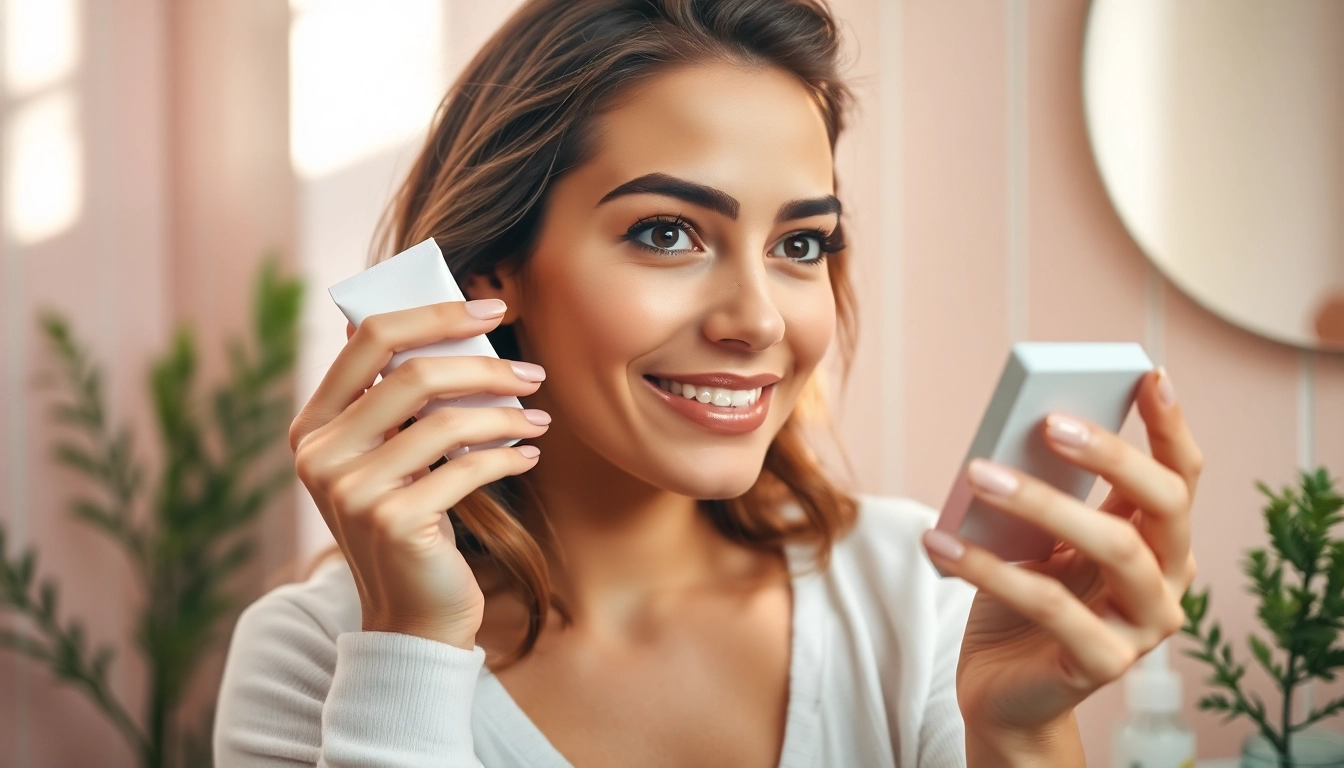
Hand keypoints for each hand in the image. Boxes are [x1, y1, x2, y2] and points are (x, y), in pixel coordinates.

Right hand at [288, 299, 549, 648]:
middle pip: (413, 376)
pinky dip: (508, 457)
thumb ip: (400, 402)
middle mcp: (320, 455)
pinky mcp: (392, 521)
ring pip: (445, 422)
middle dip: (485, 367)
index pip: (370, 338)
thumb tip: (453, 327)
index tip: (492, 307)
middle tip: (532, 373)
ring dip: (505, 415)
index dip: (434, 313)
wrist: (411, 615)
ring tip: (539, 417)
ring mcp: (350, 491)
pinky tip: (530, 455)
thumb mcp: (393, 457)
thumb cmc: (412, 521)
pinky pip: (466, 469)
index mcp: (313, 426)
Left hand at [921, 367, 1200, 759]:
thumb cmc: (1021, 600)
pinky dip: (988, 567)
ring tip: (977, 472)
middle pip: (1165, 504)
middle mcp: (1168, 581)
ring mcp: (1145, 626)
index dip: (1170, 425)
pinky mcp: (1105, 663)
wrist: (1003, 691)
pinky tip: (940, 542)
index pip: (1179, 475)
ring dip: (1040, 502)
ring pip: (1115, 548)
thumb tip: (1016, 431)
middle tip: (1050, 421)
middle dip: (1112, 455)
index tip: (1147, 374)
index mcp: (1159, 541)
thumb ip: (1045, 492)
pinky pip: (1048, 603)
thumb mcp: (1035, 537)